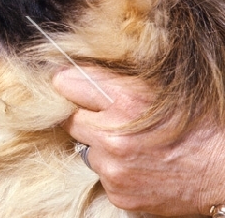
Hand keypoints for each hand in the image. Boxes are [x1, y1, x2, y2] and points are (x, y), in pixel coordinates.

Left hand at [53, 66, 224, 215]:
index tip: (69, 83)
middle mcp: (112, 136)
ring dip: (96, 143)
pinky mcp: (118, 194)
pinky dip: (110, 167)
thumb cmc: (198, 123)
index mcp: (123, 100)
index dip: (67, 82)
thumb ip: (112, 77)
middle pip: (68, 118)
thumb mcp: (156, 87)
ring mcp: (113, 169)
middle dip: (81, 114)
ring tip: (126, 140)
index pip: (64, 82)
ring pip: (83, 148)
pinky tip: (135, 162)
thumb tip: (76, 69)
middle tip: (104, 114)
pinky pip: (99, 173)